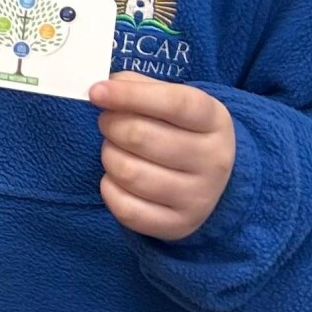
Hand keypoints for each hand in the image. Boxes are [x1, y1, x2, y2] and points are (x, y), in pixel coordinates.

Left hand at [90, 72, 236, 240]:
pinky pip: (125, 208)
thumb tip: (103, 89)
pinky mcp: (179, 225)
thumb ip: (137, 86)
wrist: (215, 182)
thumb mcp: (171, 101)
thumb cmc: (179, 131)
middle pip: (139, 136)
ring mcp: (199, 197)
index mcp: (214, 120)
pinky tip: (119, 179)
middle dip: (110, 125)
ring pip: (128, 172)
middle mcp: (213, 160)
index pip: (173, 103)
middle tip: (109, 124)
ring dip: (109, 156)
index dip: (129, 95)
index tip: (96, 92)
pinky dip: (110, 189)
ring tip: (117, 150)